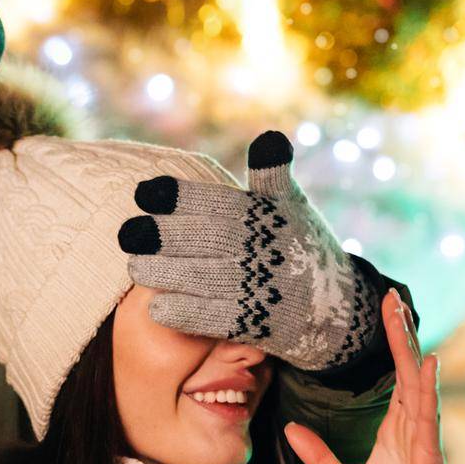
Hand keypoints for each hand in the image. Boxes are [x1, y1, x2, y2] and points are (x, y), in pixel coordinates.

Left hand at [116, 129, 377, 371]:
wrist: (337, 310)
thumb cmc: (302, 249)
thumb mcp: (293, 209)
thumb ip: (272, 177)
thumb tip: (269, 139)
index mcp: (268, 216)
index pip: (216, 202)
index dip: (178, 197)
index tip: (143, 194)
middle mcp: (263, 250)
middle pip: (203, 239)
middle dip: (161, 236)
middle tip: (127, 234)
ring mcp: (259, 288)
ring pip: (202, 278)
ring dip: (163, 273)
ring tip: (135, 268)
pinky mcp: (257, 325)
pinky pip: (213, 319)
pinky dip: (183, 313)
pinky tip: (157, 308)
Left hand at [282, 290, 464, 463]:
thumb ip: (319, 457)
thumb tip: (289, 431)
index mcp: (395, 428)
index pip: (393, 376)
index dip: (390, 343)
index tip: (382, 310)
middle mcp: (412, 425)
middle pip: (407, 368)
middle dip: (400, 332)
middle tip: (391, 295)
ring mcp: (422, 437)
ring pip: (417, 382)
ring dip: (410, 348)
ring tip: (403, 315)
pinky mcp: (429, 455)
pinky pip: (428, 415)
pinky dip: (427, 387)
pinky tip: (427, 363)